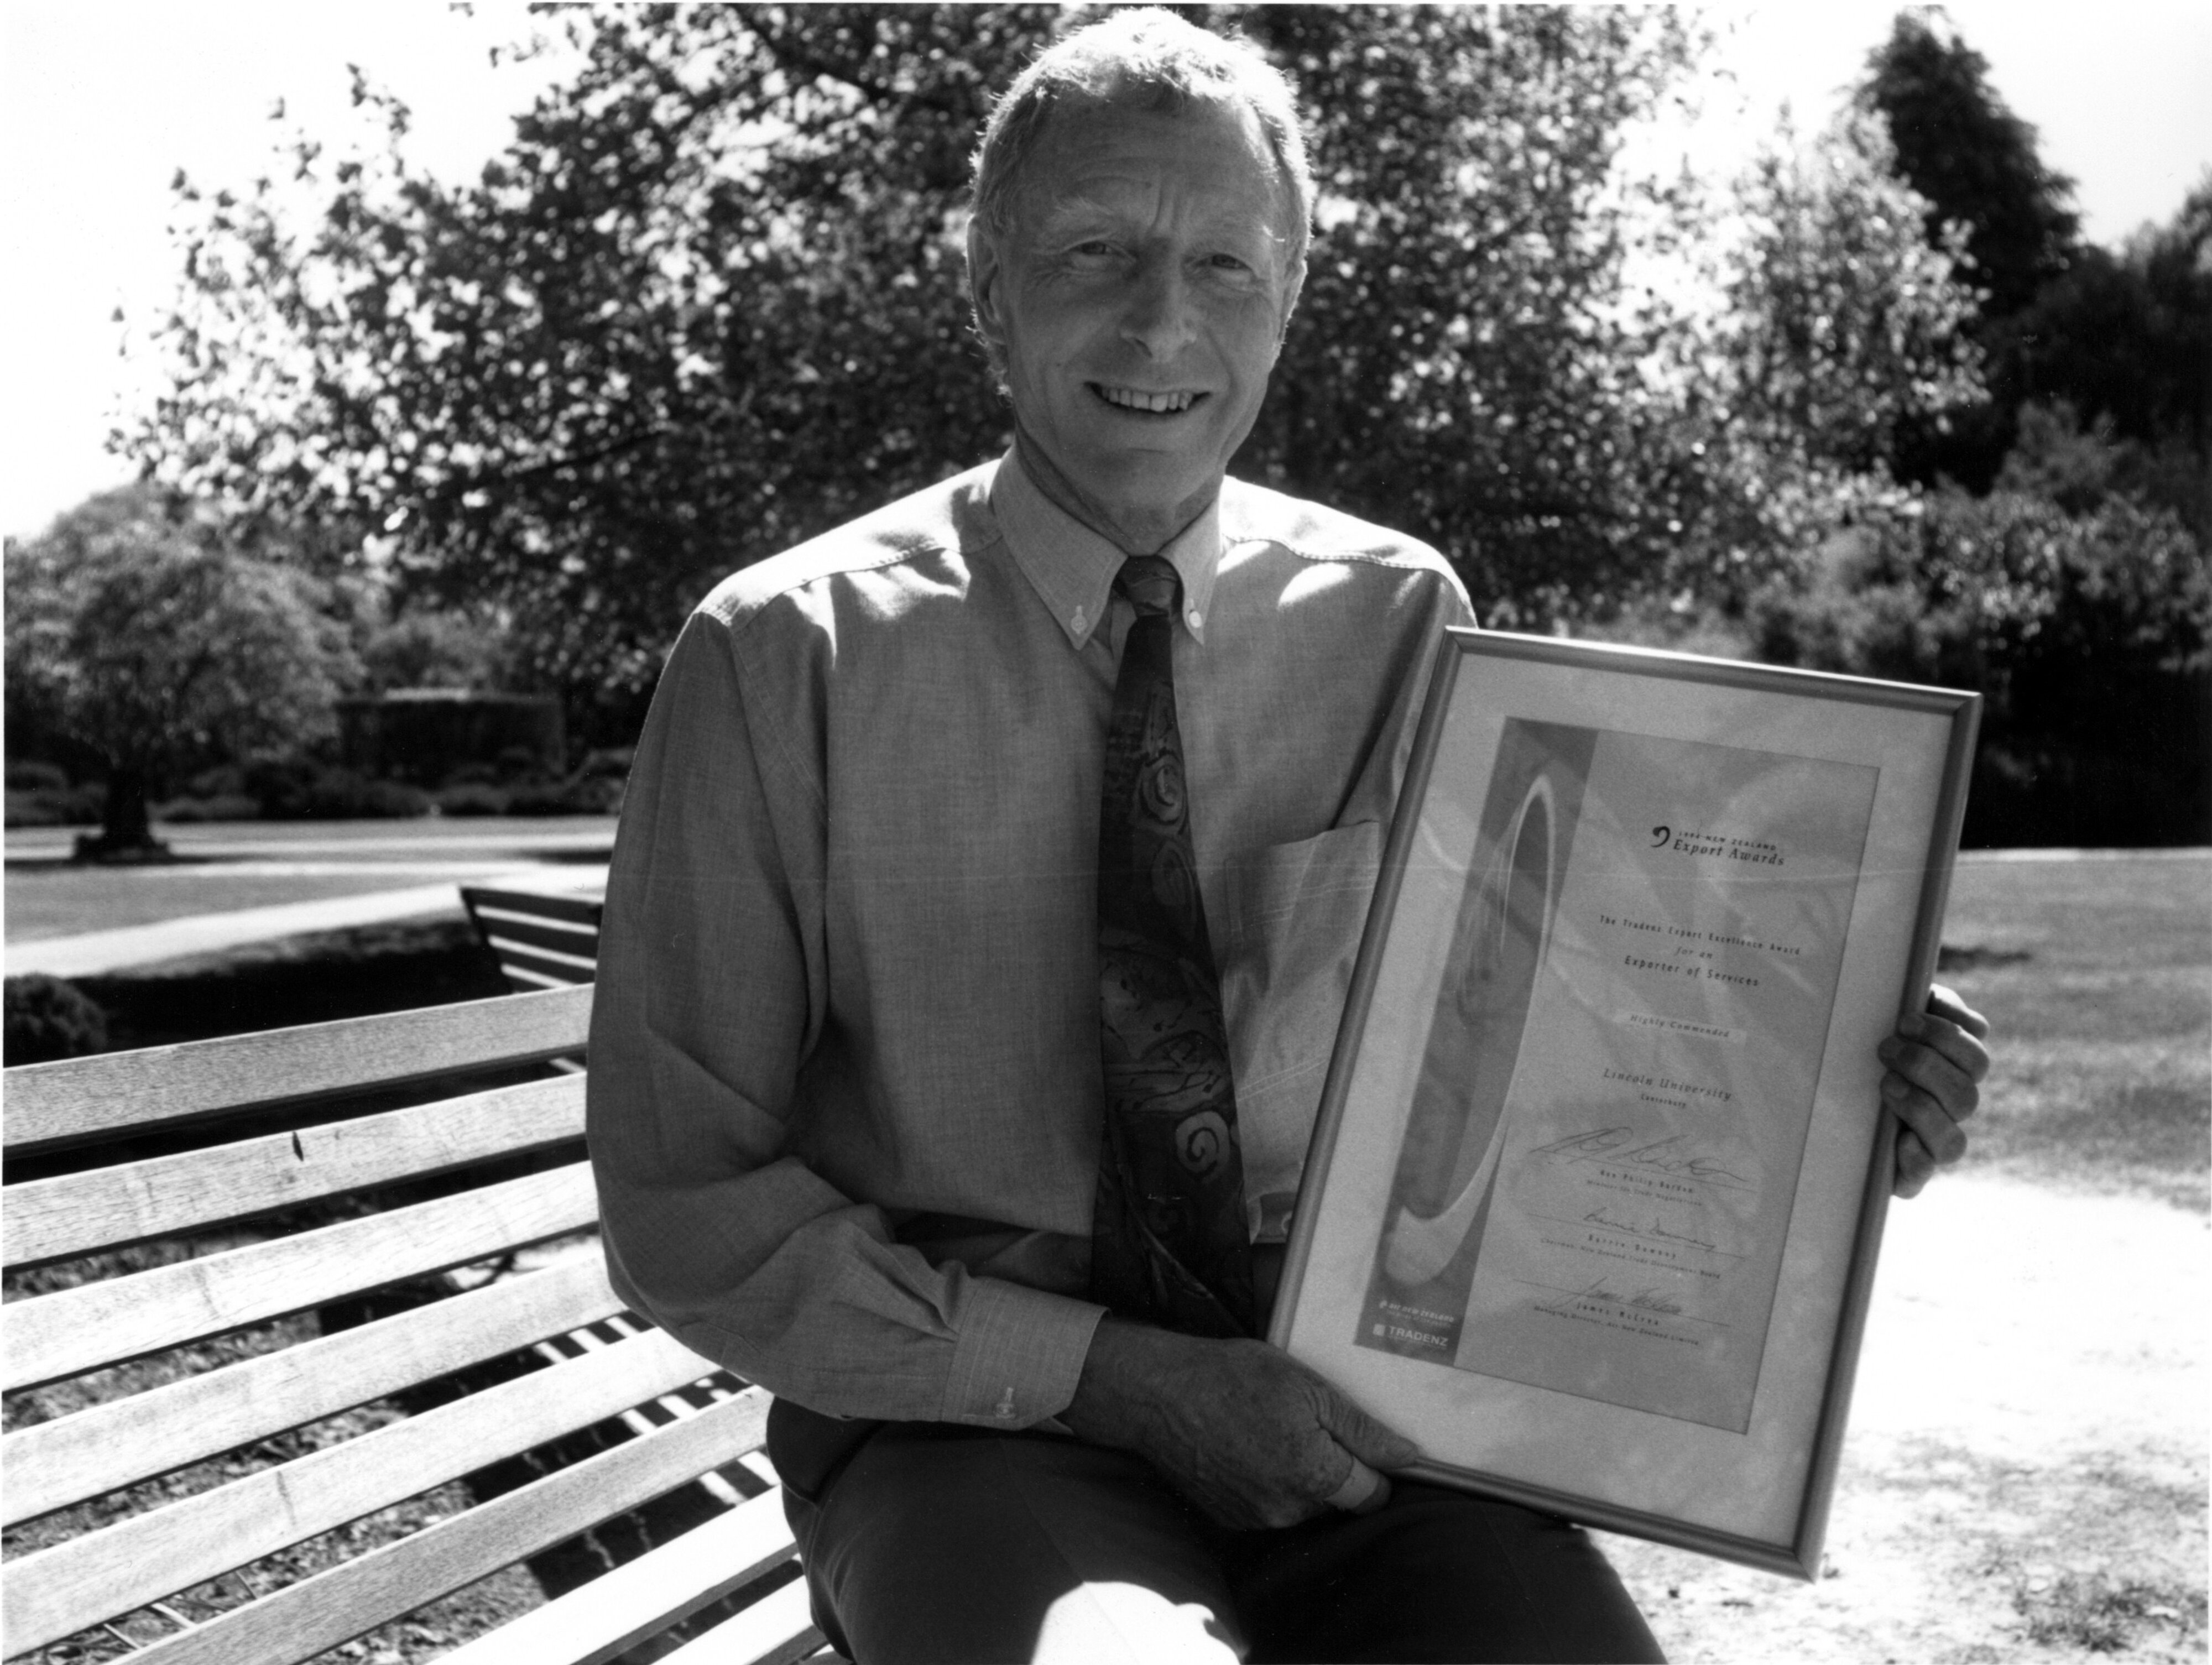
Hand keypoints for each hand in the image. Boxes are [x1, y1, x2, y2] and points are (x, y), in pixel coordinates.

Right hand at [1061, 1317, 1420, 1530]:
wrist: (1158, 1394)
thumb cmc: (1234, 1378)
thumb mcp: (1308, 1387)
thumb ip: (1362, 1430)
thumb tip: (1409, 1458)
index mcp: (1315, 1475)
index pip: (1374, 1494)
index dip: (1376, 1466)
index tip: (1364, 1439)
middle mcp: (1288, 1509)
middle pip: (1338, 1500)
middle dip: (1334, 1465)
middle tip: (1309, 1419)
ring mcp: (1256, 1518)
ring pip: (1302, 1502)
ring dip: (1299, 1473)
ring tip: (1272, 1427)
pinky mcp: (1230, 1517)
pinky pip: (1268, 1504)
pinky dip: (1267, 1480)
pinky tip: (1247, 1443)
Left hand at [1879, 983, 1991, 1197]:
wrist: (1821, 1091)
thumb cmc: (1859, 1045)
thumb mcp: (1885, 1018)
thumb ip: (1916, 1002)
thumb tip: (1931, 998)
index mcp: (1952, 1071)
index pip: (1975, 1057)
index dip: (1946, 1036)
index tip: (1903, 1019)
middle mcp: (1948, 1110)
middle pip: (1968, 1096)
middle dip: (1926, 1067)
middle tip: (1885, 1048)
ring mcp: (1930, 1143)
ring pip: (1954, 1141)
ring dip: (1921, 1107)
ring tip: (1885, 1084)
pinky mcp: (1905, 1172)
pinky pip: (1923, 1174)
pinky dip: (1915, 1158)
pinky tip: (1899, 1139)